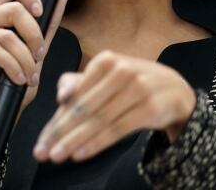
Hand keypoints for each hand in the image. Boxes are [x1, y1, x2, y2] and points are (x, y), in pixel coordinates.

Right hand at [0, 0, 67, 119]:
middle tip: (40, 56)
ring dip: (24, 59)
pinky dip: (11, 65)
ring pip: (6, 35)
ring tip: (30, 76)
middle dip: (34, 35)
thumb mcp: (37, 54)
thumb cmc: (13, 84)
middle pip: (13, 9)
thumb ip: (47, 27)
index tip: (40, 12)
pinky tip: (17, 79)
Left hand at [32, 50, 195, 163]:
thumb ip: (79, 84)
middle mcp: (121, 71)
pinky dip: (96, 143)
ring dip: (74, 140)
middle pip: (83, 108)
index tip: (40, 140)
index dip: (55, 120)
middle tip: (42, 152)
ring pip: (98, 120)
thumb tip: (61, 97)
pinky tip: (80, 154)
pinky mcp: (149, 108)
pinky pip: (117, 129)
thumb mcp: (107, 76)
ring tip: (57, 155)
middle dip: (60, 133)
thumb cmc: (131, 83)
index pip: (74, 95)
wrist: (174, 89)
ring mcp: (137, 88)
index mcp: (105, 61)